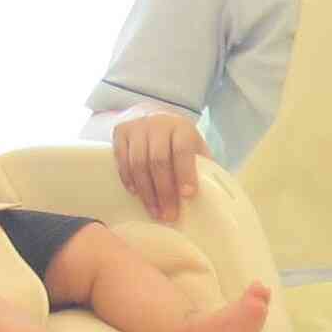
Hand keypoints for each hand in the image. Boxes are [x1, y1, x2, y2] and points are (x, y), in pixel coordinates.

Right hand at [112, 111, 201, 225]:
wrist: (154, 117)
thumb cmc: (179, 140)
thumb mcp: (195, 147)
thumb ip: (201, 166)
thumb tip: (210, 197)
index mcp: (181, 127)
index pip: (182, 150)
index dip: (185, 173)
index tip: (188, 195)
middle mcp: (158, 124)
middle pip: (158, 160)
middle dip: (164, 191)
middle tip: (169, 215)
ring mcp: (137, 127)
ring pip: (138, 162)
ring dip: (146, 191)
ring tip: (155, 211)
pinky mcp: (120, 132)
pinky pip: (122, 160)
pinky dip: (128, 179)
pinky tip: (136, 194)